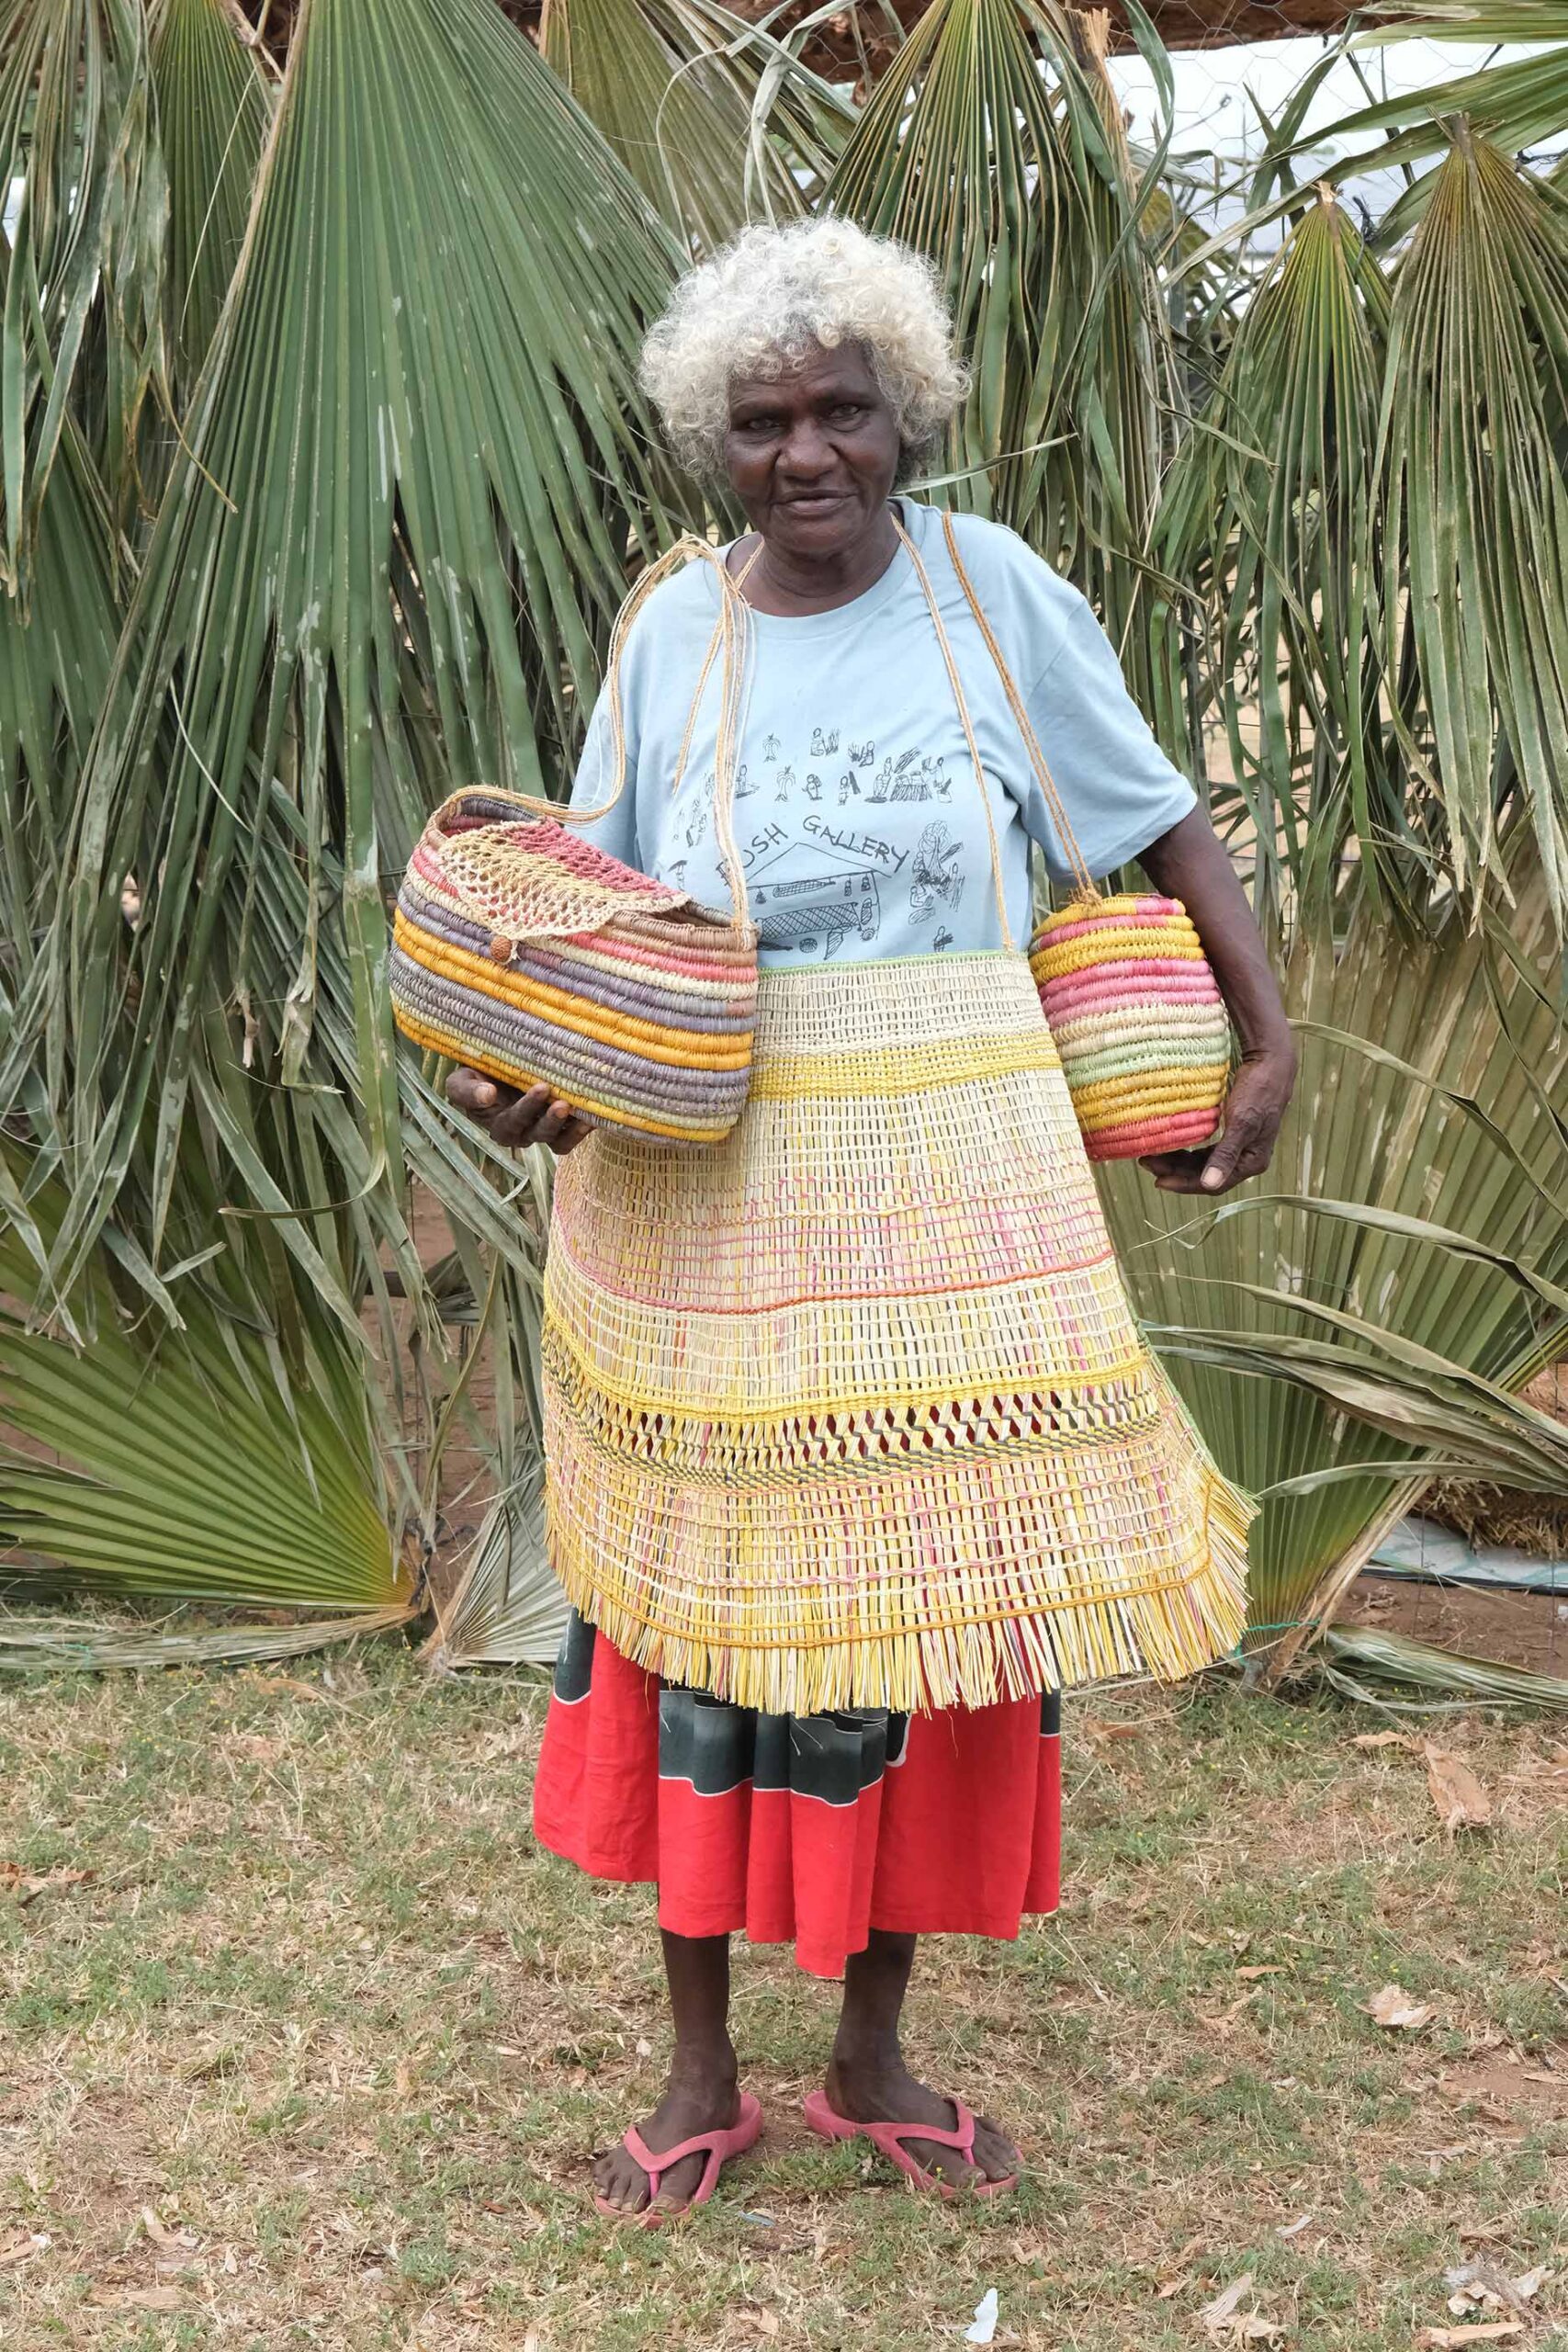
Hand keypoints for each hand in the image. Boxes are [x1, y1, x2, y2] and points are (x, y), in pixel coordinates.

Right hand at [445, 1069, 589, 1156]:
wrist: (501, 1066)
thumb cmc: (479, 1074)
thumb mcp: (462, 1081)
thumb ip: (467, 1090)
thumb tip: (487, 1095)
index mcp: (499, 1125)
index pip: (513, 1122)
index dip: (527, 1109)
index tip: (540, 1087)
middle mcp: (523, 1132)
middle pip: (539, 1134)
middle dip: (551, 1121)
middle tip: (562, 1103)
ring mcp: (545, 1130)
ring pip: (559, 1141)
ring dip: (571, 1130)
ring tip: (584, 1115)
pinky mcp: (563, 1124)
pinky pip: (574, 1135)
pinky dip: (586, 1128)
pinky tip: (598, 1115)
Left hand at [1138, 1044, 1295, 1195]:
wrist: (1271, 1064)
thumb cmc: (1258, 1091)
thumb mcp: (1241, 1123)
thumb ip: (1225, 1155)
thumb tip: (1209, 1185)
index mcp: (1252, 1162)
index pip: (1214, 1185)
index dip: (1185, 1184)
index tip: (1158, 1181)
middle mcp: (1246, 1159)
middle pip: (1206, 1175)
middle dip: (1176, 1172)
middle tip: (1147, 1163)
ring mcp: (1239, 1147)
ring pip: (1203, 1163)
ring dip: (1179, 1162)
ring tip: (1153, 1156)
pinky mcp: (1232, 1135)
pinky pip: (1206, 1150)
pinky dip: (1188, 1151)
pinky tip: (1172, 1145)